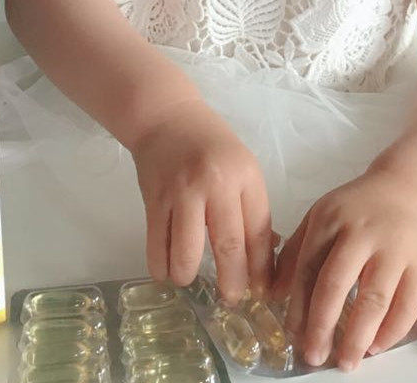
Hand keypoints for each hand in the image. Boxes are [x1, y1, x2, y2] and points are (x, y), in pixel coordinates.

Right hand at [130, 98, 273, 303]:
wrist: (166, 116)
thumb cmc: (210, 144)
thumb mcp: (241, 166)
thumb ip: (250, 207)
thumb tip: (262, 259)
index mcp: (244, 175)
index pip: (259, 230)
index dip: (261, 267)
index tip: (262, 291)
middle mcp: (216, 183)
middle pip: (229, 247)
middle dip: (232, 283)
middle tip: (231, 299)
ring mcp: (182, 192)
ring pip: (187, 254)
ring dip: (189, 276)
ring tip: (190, 278)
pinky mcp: (154, 199)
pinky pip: (157, 247)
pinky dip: (162, 267)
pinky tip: (167, 269)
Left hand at [271, 169, 416, 371]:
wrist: (405, 192)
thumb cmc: (355, 211)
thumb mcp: (320, 217)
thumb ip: (296, 252)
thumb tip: (274, 294)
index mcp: (330, 218)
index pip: (309, 266)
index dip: (299, 304)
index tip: (293, 335)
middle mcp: (361, 232)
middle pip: (337, 282)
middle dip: (322, 325)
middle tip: (314, 357)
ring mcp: (394, 248)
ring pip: (374, 297)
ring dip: (358, 336)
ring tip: (346, 362)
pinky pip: (408, 304)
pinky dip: (392, 331)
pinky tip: (376, 347)